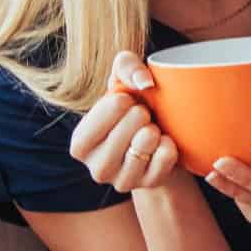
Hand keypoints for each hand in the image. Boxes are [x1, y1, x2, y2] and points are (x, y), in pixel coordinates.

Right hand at [72, 53, 179, 190]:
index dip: (123, 100)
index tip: (126, 102)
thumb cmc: (134, 107)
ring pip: (147, 143)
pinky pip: (166, 156)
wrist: (159, 141)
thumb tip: (144, 82)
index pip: (107, 111)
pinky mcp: (149, 185)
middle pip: (130, 126)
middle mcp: (96, 168)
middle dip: (141, 113)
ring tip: (149, 129)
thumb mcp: (123, 81)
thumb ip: (125, 66)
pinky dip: (170, 143)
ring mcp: (123, 181)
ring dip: (154, 129)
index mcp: (80, 144)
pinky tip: (163, 143)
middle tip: (141, 116)